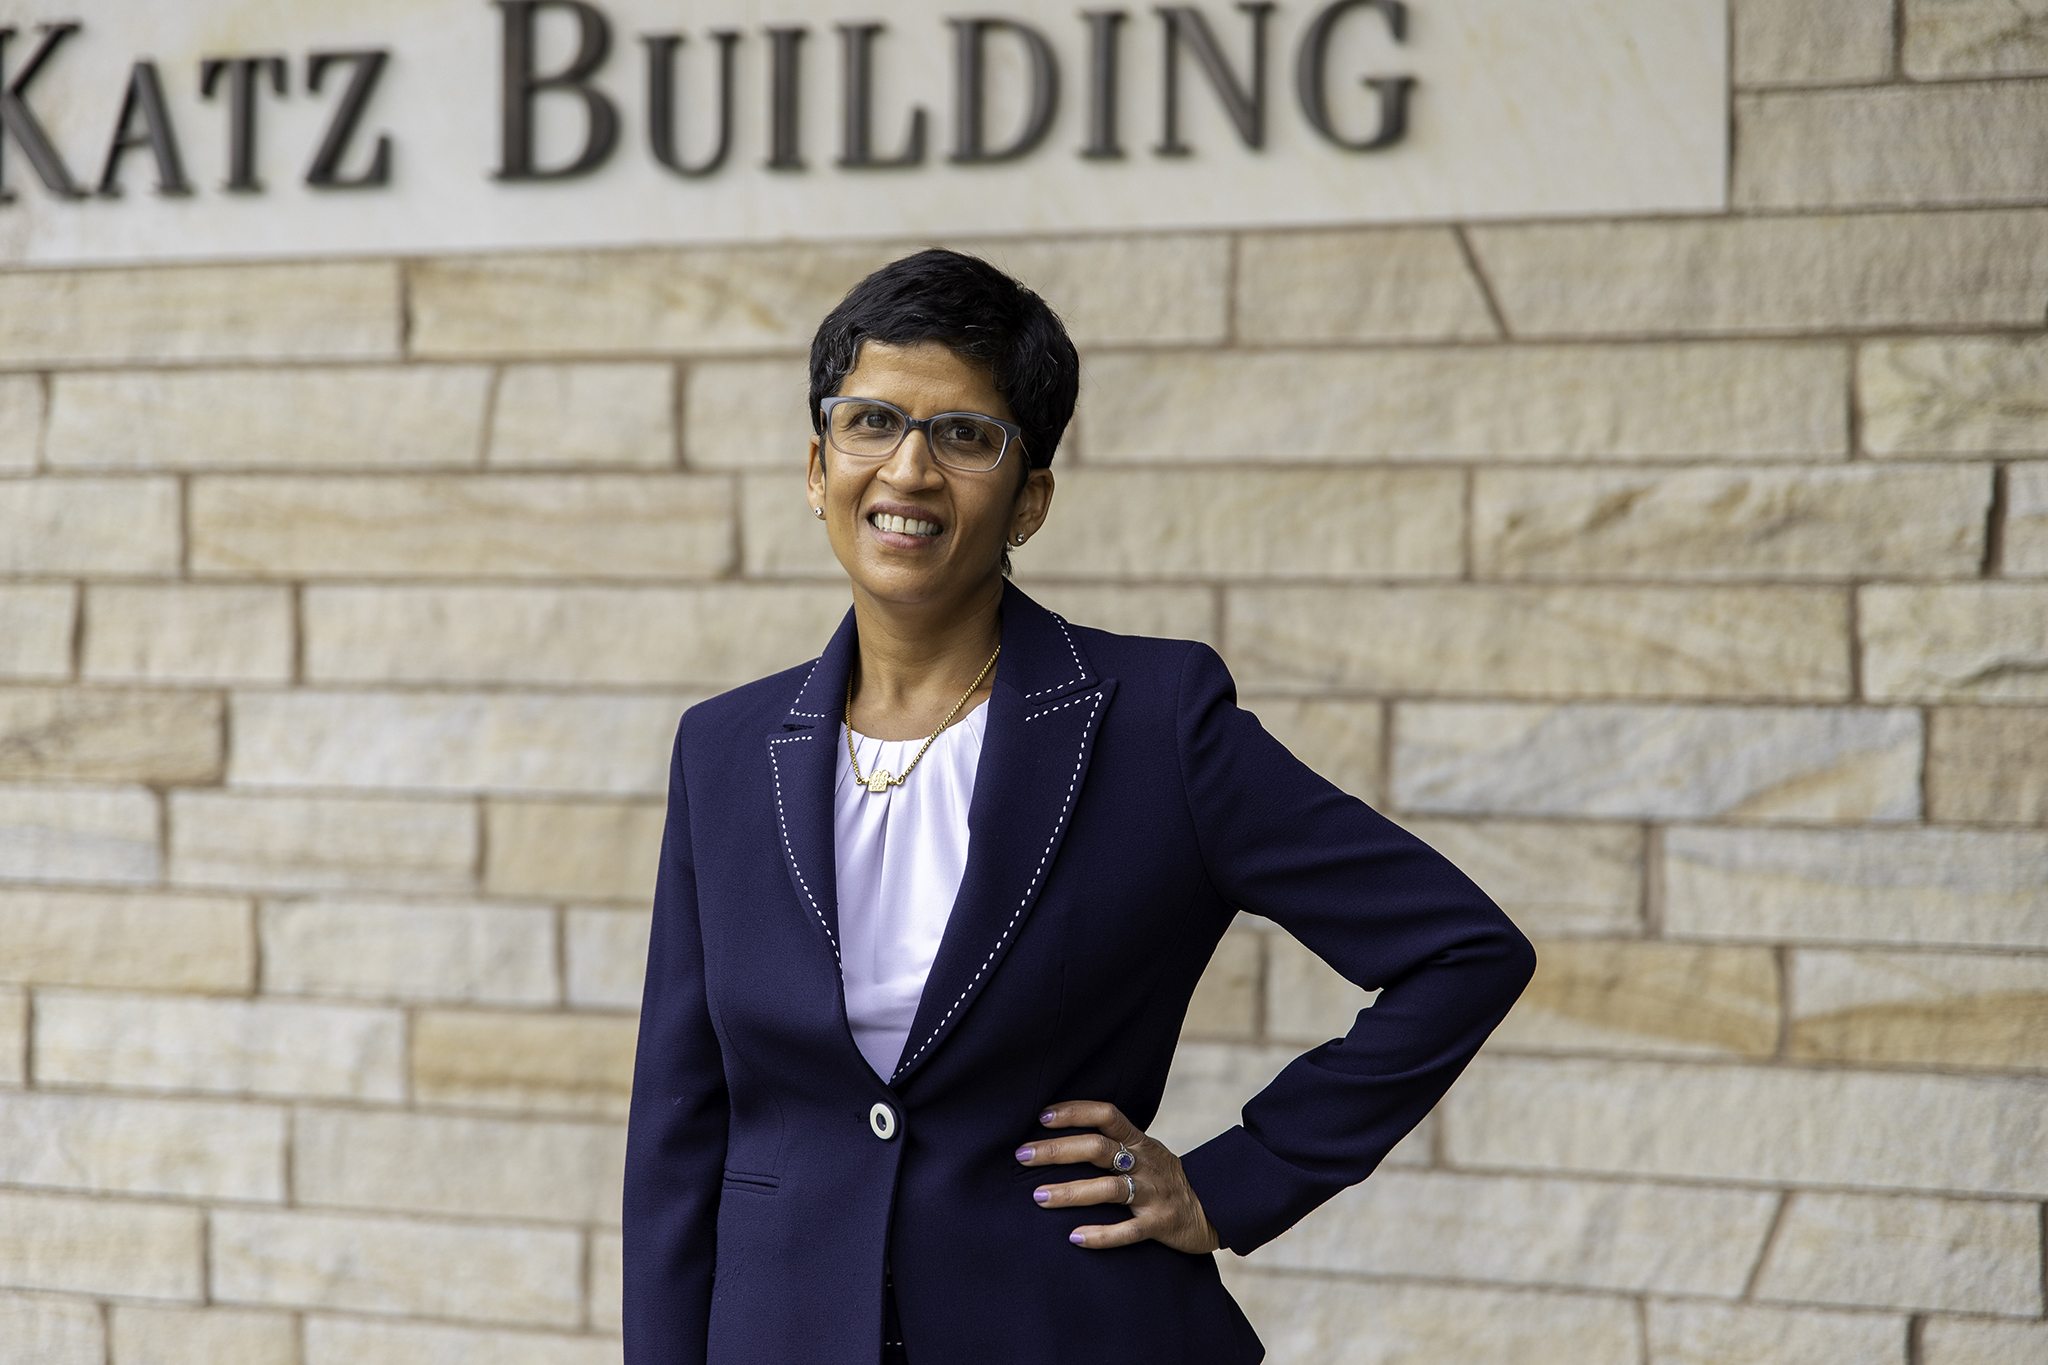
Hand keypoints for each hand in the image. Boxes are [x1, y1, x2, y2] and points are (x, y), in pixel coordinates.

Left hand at [1017, 1100, 1221, 1253]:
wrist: (1215, 1207)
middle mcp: (1145, 1164)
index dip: (1075, 1111)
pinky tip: (1075, 1237)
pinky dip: (1102, 1235)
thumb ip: (1113, 1144)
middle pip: (1098, 1150)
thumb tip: (1063, 1135)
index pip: (1107, 1115)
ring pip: (1109, 1190)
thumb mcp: (1146, 1152)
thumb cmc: (1166, 1178)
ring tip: (1039, 1197)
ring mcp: (1153, 1194)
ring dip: (1072, 1192)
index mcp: (1140, 1142)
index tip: (1042, 1116)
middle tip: (1023, 1155)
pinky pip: (1128, 1231)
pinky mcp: (1160, 1225)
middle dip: (1058, 1151)